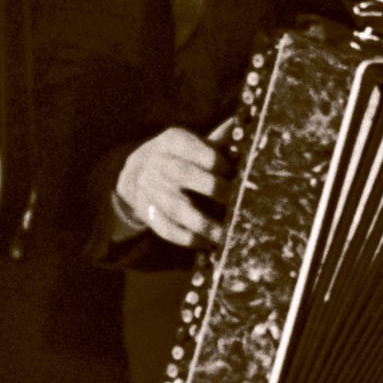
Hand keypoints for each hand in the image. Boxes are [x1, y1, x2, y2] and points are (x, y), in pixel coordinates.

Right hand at [114, 127, 230, 247]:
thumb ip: (218, 143)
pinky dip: (188, 238)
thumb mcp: (193, 143)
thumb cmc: (179, 158)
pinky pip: (166, 229)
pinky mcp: (145, 212)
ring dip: (203, 223)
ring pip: (176, 207)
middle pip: (183, 174)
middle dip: (213, 188)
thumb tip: (244, 139)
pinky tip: (206, 242)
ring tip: (225, 234)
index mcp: (171, 141)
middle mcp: (155, 162)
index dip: (216, 161)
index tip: (235, 173)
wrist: (137, 173)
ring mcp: (148, 189)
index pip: (193, 148)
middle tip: (236, 202)